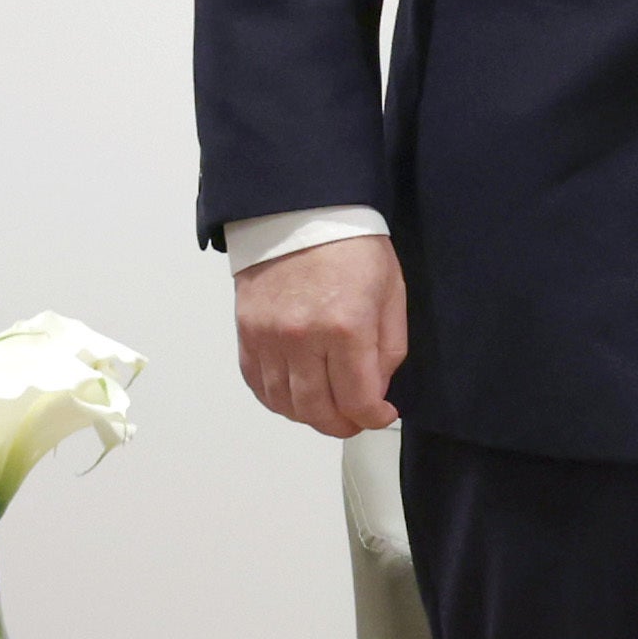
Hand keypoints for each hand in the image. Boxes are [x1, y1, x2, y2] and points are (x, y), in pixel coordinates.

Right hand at [236, 233, 408, 436]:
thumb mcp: (391, 293)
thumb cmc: (353, 248)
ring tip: (328, 409)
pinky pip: (257, 384)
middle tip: (355, 420)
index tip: (382, 414)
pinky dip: (277, 399)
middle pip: (317, 411)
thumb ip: (388, 349)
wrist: (301, 213)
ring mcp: (269, 338)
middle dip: (342, 425)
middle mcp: (302, 338)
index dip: (373, 418)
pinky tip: (296, 396)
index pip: (357, 400)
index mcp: (345, 328)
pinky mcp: (247, 333)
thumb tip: (376, 390)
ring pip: (285, 404)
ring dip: (309, 416)